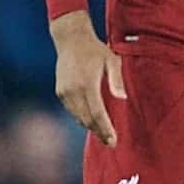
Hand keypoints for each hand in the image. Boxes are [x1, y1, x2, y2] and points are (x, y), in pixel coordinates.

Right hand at [51, 11, 126, 146]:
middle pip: (87, 119)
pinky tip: (91, 120)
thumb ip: (116, 80)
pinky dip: (82, 117)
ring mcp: (64, 92)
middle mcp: (74, 91)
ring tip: (103, 134)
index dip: (105, 129)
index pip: (97, 113)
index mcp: (88, 84)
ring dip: (90, 126)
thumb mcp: (112, 60)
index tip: (113, 141)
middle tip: (111, 143)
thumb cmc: (96, 50)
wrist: (71, 39)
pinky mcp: (60, 92)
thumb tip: (122, 98)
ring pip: (78, 117)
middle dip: (99, 132)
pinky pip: (72, 110)